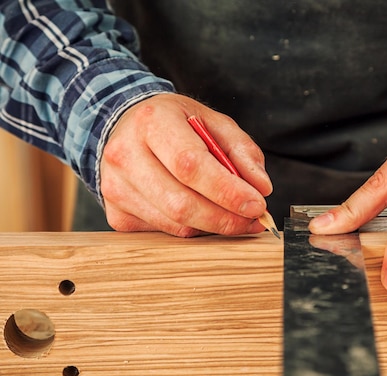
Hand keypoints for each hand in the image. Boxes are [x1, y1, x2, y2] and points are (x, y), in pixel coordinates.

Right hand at [100, 93, 271, 236]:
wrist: (126, 129)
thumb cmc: (176, 126)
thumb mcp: (213, 123)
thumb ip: (242, 151)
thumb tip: (261, 187)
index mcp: (153, 122)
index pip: (190, 165)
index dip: (227, 191)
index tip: (256, 205)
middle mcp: (126, 154)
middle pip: (181, 203)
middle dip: (226, 218)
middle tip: (253, 219)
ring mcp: (115, 187)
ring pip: (175, 224)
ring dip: (213, 227)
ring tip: (235, 217)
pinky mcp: (116, 214)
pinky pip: (164, 233)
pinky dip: (193, 229)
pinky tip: (203, 215)